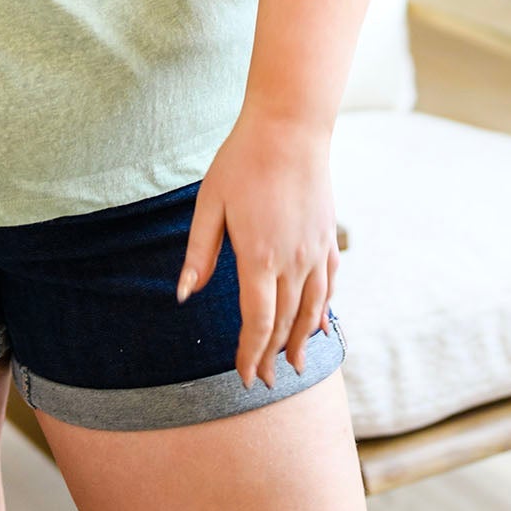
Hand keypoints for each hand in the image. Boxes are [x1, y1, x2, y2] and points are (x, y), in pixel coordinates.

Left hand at [176, 106, 338, 390]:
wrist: (290, 128)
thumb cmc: (242, 162)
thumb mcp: (210, 203)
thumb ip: (200, 252)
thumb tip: (183, 295)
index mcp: (258, 257)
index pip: (257, 322)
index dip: (249, 353)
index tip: (242, 376)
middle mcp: (292, 262)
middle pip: (283, 323)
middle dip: (270, 355)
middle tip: (261, 381)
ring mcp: (315, 251)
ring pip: (310, 311)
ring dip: (299, 342)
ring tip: (291, 366)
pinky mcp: (327, 238)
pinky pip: (327, 286)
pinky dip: (322, 311)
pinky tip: (318, 326)